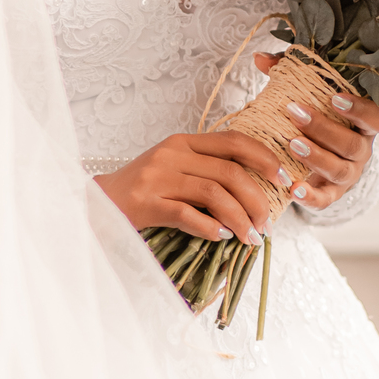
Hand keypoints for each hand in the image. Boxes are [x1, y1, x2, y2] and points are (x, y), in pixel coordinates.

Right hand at [94, 130, 286, 243]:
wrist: (95, 203)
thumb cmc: (141, 190)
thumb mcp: (173, 169)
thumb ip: (206, 171)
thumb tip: (253, 191)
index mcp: (182, 142)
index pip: (233, 141)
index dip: (264, 158)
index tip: (283, 178)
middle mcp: (171, 154)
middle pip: (229, 172)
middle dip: (257, 200)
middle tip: (267, 223)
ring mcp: (157, 178)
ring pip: (214, 194)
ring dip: (239, 219)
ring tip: (250, 237)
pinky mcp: (146, 203)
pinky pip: (188, 215)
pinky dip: (210, 228)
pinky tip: (221, 237)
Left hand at [253, 52, 378, 210]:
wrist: (312, 153)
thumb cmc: (315, 114)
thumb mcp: (306, 91)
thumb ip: (288, 72)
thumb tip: (259, 58)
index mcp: (363, 124)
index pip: (375, 117)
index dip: (359, 109)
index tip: (334, 98)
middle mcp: (361, 150)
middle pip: (352, 145)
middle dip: (324, 129)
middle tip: (296, 114)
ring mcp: (349, 174)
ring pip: (340, 170)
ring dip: (316, 158)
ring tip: (291, 144)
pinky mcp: (332, 194)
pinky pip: (326, 200)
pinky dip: (311, 198)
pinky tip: (293, 189)